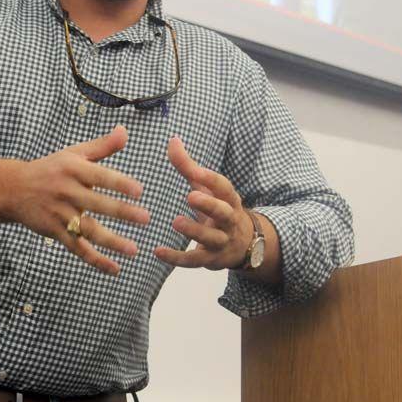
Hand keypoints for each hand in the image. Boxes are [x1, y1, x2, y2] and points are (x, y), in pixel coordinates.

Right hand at [7, 125, 149, 275]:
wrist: (13, 189)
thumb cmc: (51, 169)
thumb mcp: (74, 154)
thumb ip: (102, 147)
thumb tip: (125, 131)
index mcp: (73, 169)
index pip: (99, 176)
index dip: (119, 183)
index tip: (139, 191)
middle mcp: (65, 191)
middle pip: (96, 204)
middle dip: (121, 212)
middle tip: (145, 218)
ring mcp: (59, 214)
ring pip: (87, 230)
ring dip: (111, 241)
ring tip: (133, 250)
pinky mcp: (54, 232)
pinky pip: (77, 248)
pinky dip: (95, 260)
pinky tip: (115, 268)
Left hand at [154, 137, 251, 269]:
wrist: (244, 244)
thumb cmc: (219, 209)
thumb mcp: (207, 188)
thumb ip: (188, 167)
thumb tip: (172, 140)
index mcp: (229, 199)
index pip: (223, 187)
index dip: (211, 179)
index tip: (195, 170)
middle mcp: (229, 220)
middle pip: (223, 212)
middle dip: (209, 205)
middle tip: (191, 196)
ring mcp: (222, 241)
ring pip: (211, 238)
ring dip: (195, 231)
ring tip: (176, 222)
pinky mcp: (210, 260)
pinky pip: (194, 261)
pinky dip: (176, 258)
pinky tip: (158, 251)